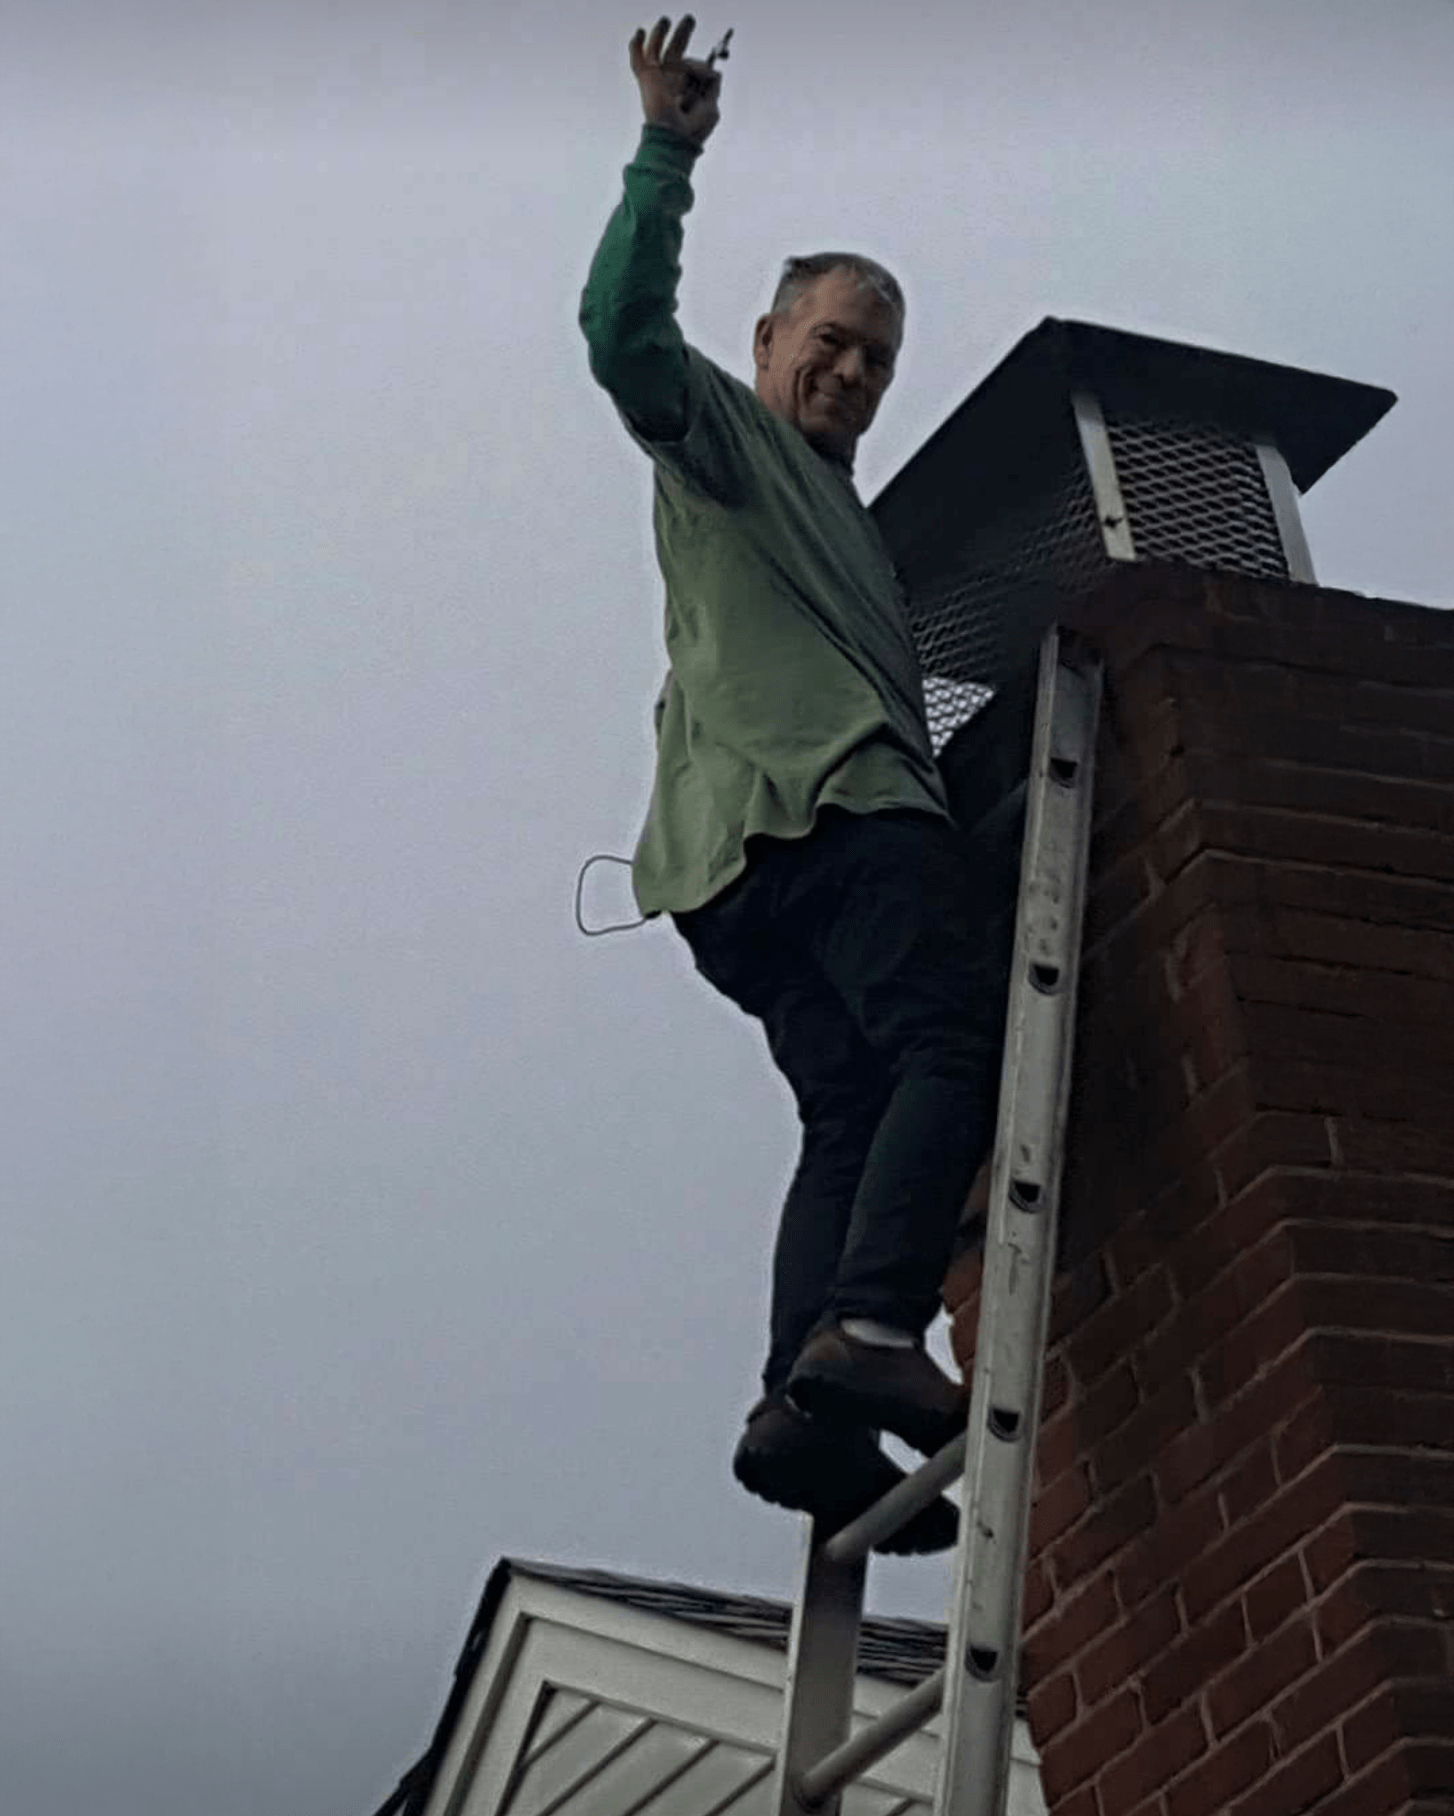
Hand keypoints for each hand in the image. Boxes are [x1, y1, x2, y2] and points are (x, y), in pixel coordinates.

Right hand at [628, 16, 722, 146]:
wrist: (674, 138)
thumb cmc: (692, 129)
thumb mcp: (712, 104)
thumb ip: (712, 82)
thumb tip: (708, 66)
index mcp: (684, 93)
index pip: (691, 70)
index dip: (700, 66)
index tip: (708, 68)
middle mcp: (670, 84)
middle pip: (675, 52)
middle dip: (683, 34)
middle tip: (690, 19)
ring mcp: (657, 80)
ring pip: (656, 50)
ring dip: (660, 34)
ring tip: (666, 20)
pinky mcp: (646, 78)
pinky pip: (638, 58)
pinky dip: (637, 45)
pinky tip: (640, 32)